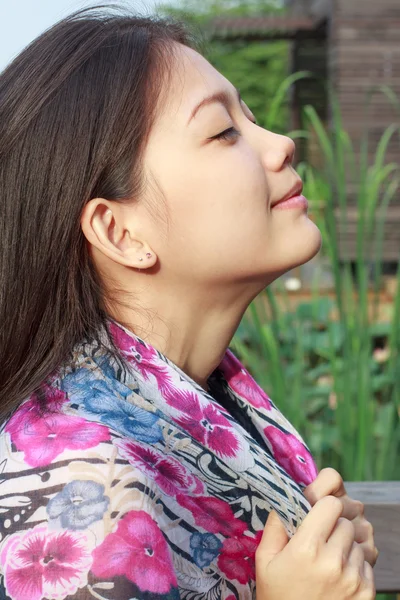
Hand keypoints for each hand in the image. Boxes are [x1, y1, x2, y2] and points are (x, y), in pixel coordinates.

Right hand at [256, 497, 374, 599]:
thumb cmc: (277, 595)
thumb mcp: (265, 559)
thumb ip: (275, 526)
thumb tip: (285, 500)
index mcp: (307, 548)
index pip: (331, 504)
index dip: (323, 506)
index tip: (316, 514)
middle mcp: (333, 561)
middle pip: (345, 523)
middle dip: (333, 527)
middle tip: (320, 541)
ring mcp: (352, 578)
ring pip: (356, 543)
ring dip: (344, 547)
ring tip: (327, 562)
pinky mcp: (365, 593)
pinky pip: (365, 564)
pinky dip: (354, 566)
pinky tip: (337, 577)